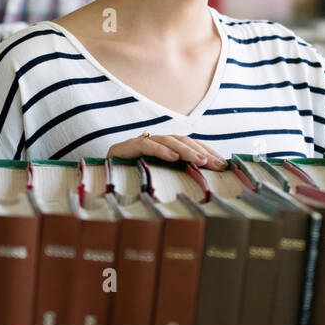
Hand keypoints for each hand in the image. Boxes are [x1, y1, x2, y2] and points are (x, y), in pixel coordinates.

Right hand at [108, 133, 227, 169]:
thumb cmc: (132, 179)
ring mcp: (142, 142)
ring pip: (169, 141)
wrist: (101, 176)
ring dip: (186, 150)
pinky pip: (147, 145)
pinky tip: (172, 157)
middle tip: (216, 164)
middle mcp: (156, 141)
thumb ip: (178, 176)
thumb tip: (206, 183)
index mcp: (166, 148)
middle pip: (183, 141)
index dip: (207, 151)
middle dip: (202, 151)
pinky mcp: (128, 147)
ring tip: (200, 160)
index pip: (191, 145)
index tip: (222, 164)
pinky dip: (161, 150)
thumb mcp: (160, 178)